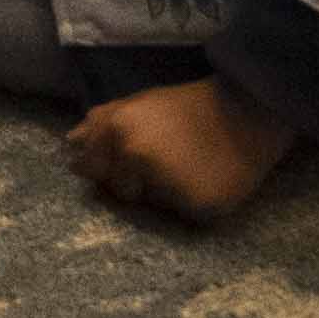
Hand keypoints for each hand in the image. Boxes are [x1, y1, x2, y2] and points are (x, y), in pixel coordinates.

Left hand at [66, 76, 297, 224]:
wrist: (248, 113)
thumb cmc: (188, 106)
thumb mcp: (139, 103)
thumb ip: (101, 122)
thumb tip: (70, 144)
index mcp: (117, 131)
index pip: (88, 170)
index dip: (102, 170)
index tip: (122, 167)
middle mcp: (136, 158)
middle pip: (119, 192)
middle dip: (136, 182)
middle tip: (167, 162)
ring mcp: (166, 184)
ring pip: (151, 205)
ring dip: (163, 193)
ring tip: (188, 168)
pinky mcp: (197, 206)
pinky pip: (182, 214)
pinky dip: (190, 203)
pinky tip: (205, 180)